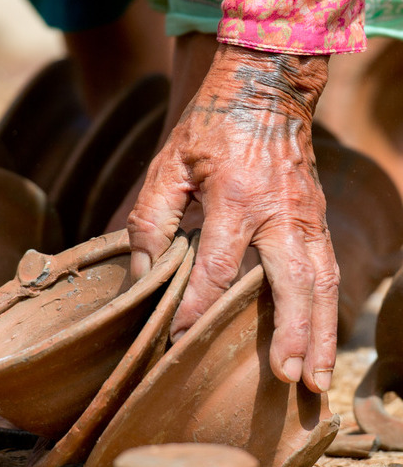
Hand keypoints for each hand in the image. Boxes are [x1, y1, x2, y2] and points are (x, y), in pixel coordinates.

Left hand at [127, 43, 338, 393]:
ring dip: (321, 336)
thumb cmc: (212, 126)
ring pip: (322, 285)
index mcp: (238, 198)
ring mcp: (308, 218)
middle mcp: (282, 213)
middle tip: (289, 380)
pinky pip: (327, 274)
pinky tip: (321, 348)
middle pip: (294, 285)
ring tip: (314, 383)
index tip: (179, 341)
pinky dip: (326, 315)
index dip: (197, 309)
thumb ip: (151, 220)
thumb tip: (140, 276)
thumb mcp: (169, 165)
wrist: (267, 83)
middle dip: (293, 336)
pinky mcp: (318, 221)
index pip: (218, 269)